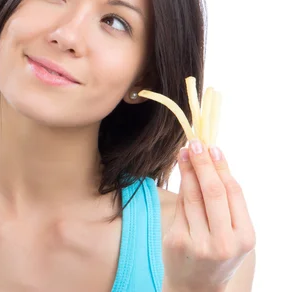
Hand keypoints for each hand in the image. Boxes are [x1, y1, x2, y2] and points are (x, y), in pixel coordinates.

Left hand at [162, 140, 255, 291]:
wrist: (196, 286)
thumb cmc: (217, 252)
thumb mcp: (232, 233)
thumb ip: (226, 204)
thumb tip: (212, 160)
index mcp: (244, 238)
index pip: (233, 193)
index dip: (222, 167)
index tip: (213, 147)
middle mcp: (223, 242)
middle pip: (212, 192)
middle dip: (203, 164)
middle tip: (196, 143)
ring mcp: (198, 243)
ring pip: (192, 196)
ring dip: (187, 170)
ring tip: (185, 152)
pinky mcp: (176, 241)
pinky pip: (179, 207)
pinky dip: (181, 188)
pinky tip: (182, 173)